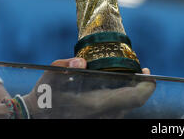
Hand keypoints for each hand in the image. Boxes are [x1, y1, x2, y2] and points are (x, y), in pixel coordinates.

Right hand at [24, 58, 154, 118]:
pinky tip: (116, 88)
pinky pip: (118, 110)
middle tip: (141, 72)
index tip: (148, 73)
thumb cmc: (44, 96)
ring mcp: (103, 120)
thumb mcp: (51, 76)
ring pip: (127, 107)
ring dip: (131, 92)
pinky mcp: (100, 121)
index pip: (136, 98)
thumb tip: (81, 62)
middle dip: (140, 86)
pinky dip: (122, 99)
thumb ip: (65, 66)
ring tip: (130, 77)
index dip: (147, 86)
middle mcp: (105, 115)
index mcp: (98, 104)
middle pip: (134, 102)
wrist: (35, 117)